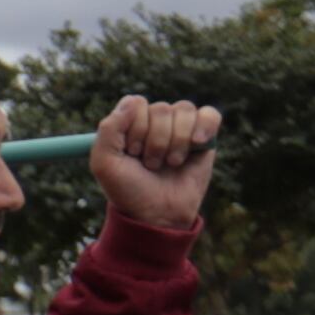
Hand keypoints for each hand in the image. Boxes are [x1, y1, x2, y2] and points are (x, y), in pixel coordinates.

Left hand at [89, 94, 222, 230]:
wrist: (157, 214)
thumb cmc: (129, 189)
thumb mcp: (104, 162)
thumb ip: (109, 129)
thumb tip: (134, 100)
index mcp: (130, 122)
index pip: (136, 103)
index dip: (135, 128)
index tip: (132, 152)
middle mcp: (155, 121)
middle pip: (161, 108)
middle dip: (155, 141)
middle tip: (151, 164)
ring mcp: (181, 128)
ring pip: (184, 110)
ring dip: (175, 141)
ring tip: (170, 163)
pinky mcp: (205, 138)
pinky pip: (210, 114)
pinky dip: (204, 126)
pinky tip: (196, 144)